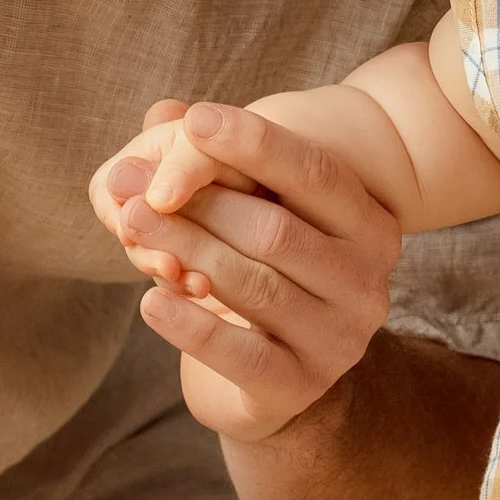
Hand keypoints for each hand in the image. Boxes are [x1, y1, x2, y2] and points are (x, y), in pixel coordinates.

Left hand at [107, 101, 402, 440]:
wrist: (275, 382)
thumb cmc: (264, 277)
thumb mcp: (255, 215)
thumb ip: (217, 165)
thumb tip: (163, 111)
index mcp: (370, 227)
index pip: (317, 174)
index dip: (256, 143)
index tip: (195, 120)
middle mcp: (367, 283)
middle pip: (276, 230)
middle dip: (198, 201)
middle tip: (130, 182)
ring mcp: (339, 340)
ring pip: (255, 286)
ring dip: (184, 250)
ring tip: (129, 224)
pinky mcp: (300, 388)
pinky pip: (241, 353)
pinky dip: (190, 326)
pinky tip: (149, 302)